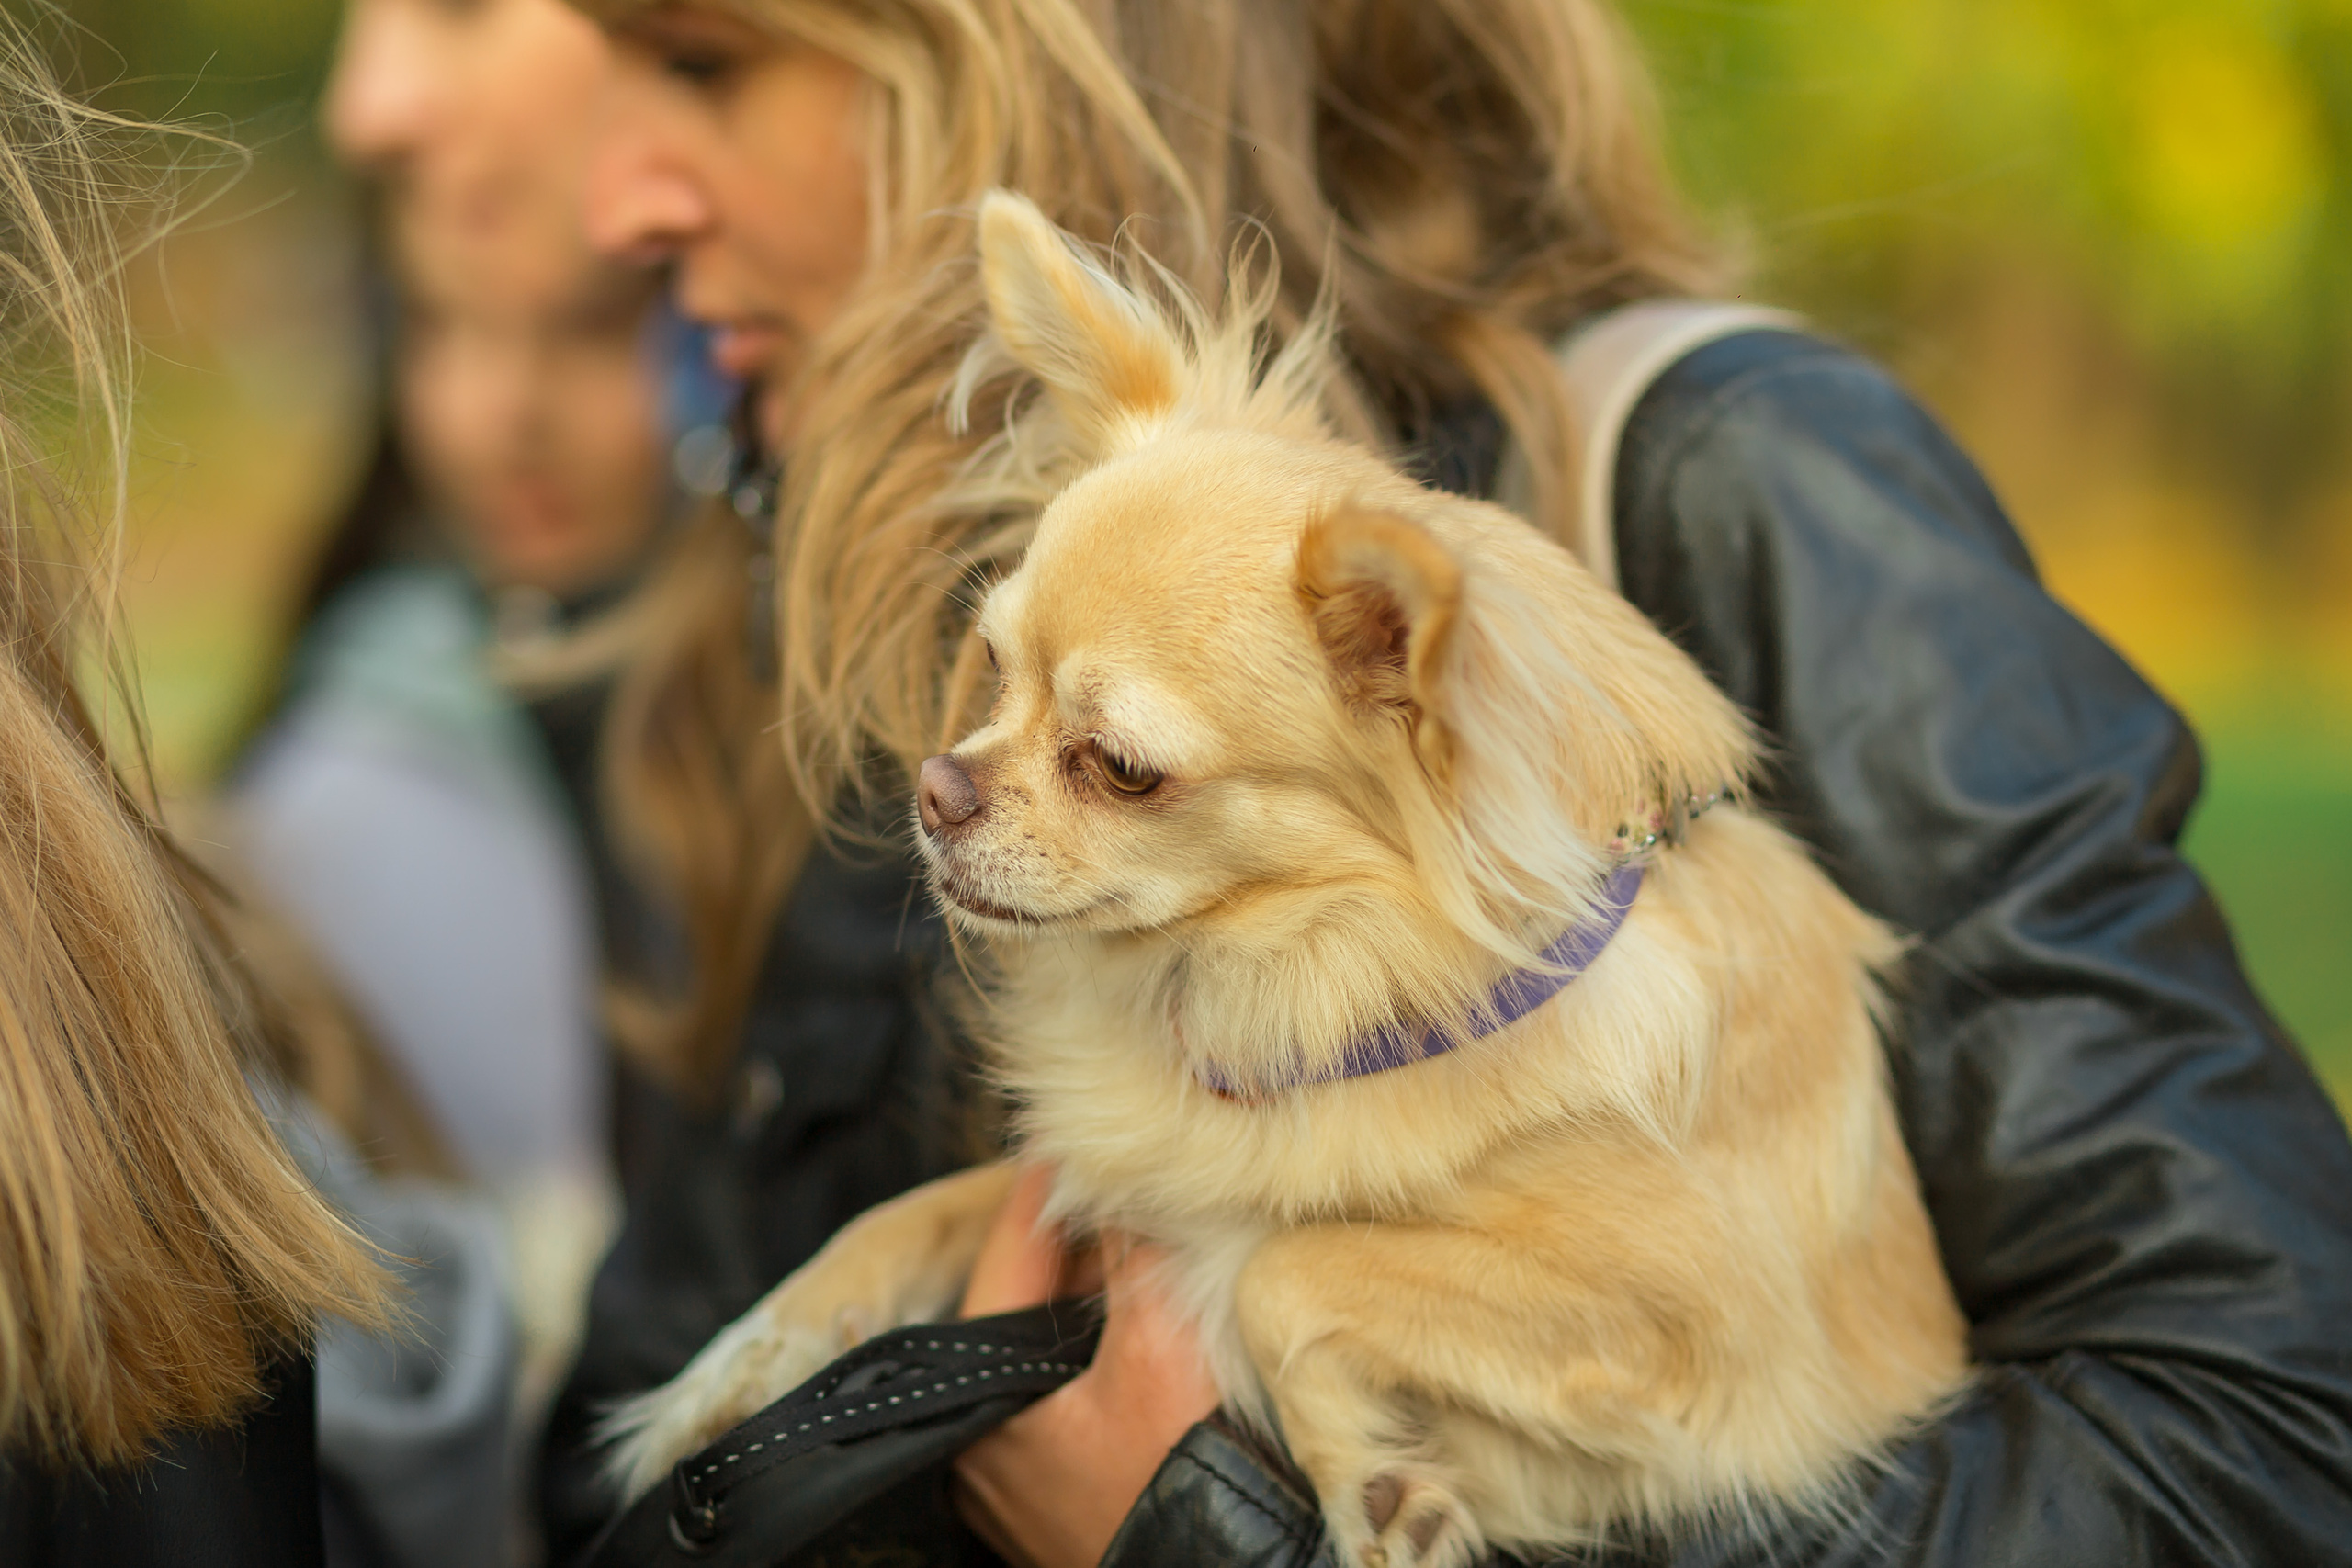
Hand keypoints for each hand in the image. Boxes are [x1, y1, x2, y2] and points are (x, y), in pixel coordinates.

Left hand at [953, 1166, 1221, 1567]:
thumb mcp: (1163, 1349)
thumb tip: (1130, 1172)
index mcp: (981, 1403)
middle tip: (1129, 1173)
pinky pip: (1081, 1390)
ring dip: (1105, 1291)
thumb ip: (1137, 1253)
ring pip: (1058, 1345)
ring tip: (1155, 1231)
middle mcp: (986, 1440)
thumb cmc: (1183, 1486)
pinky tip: (1163, 1311)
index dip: (1044, 1184)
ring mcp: (1027, 1473)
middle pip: (1030, 1299)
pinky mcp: (1070, 1492)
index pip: (1004, 1256)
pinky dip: (1116, 1344)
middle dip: (1084, 1237)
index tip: (1069, 1126)